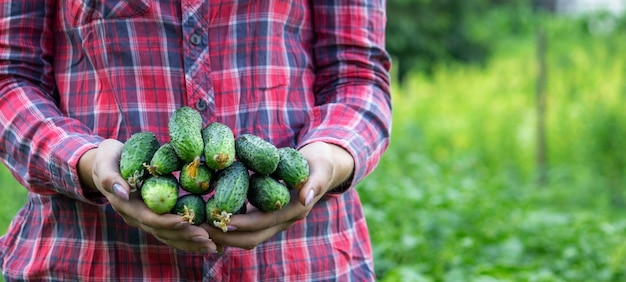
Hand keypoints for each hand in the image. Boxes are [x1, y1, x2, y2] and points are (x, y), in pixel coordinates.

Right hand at [77, 139, 217, 252]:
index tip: (185, 221)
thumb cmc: (108, 159)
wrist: (107, 164)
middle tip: (208, 240)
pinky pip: (172, 232)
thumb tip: (123, 193)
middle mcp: (137, 217)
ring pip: (169, 236)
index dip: (166, 222)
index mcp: (127, 206)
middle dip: (185, 236)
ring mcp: (146, 219)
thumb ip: (110, 177)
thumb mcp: (105, 162)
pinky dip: (189, 238)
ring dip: (191, 242)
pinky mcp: (155, 217)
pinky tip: (208, 242)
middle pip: (163, 232)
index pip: (149, 218)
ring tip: (213, 246)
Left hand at [204, 141, 354, 248]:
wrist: (323, 168)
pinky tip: (211, 220)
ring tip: (200, 227)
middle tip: (201, 228)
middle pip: (252, 238)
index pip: (264, 222)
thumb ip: (315, 183)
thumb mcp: (321, 168)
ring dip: (224, 235)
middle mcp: (283, 221)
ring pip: (248, 237)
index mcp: (294, 210)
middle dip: (226, 236)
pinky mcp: (267, 216)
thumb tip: (306, 198)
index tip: (221, 219)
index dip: (243, 223)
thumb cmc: (320, 163)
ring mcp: (275, 221)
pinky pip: (247, 228)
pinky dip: (229, 228)